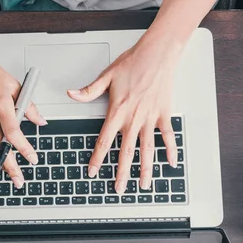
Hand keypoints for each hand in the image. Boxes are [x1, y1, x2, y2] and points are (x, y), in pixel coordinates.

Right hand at [0, 50, 46, 188]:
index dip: (24, 148)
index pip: (14, 133)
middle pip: (1, 146)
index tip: (32, 158)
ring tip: (8, 176)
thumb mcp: (14, 85)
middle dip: (11, 166)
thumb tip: (41, 121)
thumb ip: (29, 106)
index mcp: (1, 105)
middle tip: (20, 180)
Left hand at [68, 40, 179, 193]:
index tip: (93, 172)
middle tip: (118, 189)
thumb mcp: (106, 76)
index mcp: (117, 112)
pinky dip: (171, 150)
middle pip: (125, 152)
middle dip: (121, 173)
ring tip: (143, 185)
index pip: (104, 141)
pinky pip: (168, 136)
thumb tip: (71, 94)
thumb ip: (89, 91)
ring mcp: (150, 118)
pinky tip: (171, 164)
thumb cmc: (133, 62)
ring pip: (147, 150)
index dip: (98, 159)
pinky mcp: (164, 114)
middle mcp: (134, 119)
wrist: (158, 54)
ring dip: (145, 169)